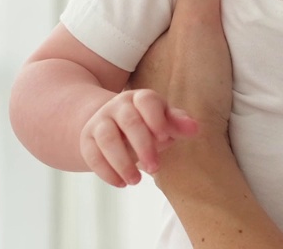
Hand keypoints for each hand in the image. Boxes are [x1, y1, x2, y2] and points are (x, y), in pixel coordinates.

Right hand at [79, 89, 197, 186]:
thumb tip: (195, 128)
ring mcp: (100, 121)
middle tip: (154, 168)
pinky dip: (106, 171)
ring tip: (136, 181)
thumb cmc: (147, 123)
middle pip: (129, 122)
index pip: (147, 101)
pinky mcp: (87, 139)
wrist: (112, 123)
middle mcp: (118, 106)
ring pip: (107, 138)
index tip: (164, 137)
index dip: (156, 118)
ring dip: (122, 162)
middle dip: (142, 146)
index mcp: (141, 98)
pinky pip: (92, 154)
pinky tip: (121, 183)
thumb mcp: (164, 121)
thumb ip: (178, 124)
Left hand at [128, 0, 232, 182]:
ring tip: (208, 9)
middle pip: (161, 15)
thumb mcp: (198, 25)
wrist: (196, 160)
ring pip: (170, 44)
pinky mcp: (176, 106)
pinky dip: (194, 56)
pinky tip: (212, 58)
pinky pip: (182, 67)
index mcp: (143, 33)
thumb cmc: (191, 91)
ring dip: (184, 30)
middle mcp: (143, 58)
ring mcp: (158, 84)